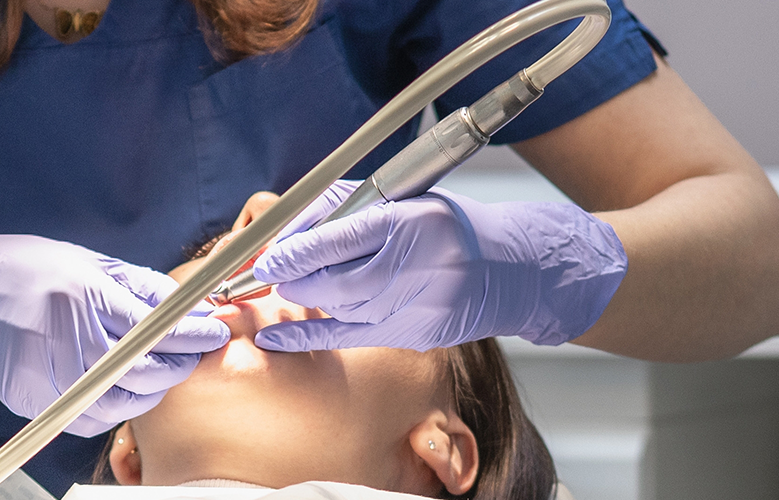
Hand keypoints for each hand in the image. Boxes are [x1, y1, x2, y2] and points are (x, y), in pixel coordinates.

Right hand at [0, 234, 229, 435]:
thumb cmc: (28, 272)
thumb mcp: (88, 264)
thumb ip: (140, 289)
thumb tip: (190, 307)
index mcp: (83, 294)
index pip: (157, 326)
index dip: (194, 335)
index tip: (215, 333)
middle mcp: (67, 337)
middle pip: (147, 370)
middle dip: (179, 365)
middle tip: (191, 353)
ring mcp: (50, 375)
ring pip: (125, 401)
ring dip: (151, 389)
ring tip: (156, 369)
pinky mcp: (38, 401)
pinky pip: (94, 417)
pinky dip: (116, 405)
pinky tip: (120, 385)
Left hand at [251, 184, 626, 351]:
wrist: (512, 268)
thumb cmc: (450, 225)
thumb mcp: (403, 199)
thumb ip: (345, 208)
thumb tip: (287, 226)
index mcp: (414, 221)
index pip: (343, 237)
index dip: (298, 251)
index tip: (266, 256)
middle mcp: (420, 264)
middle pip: (339, 281)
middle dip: (296, 280)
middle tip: (266, 275)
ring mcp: (421, 304)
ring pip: (344, 310)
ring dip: (305, 303)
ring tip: (282, 293)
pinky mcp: (417, 333)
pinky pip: (352, 338)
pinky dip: (309, 338)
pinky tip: (277, 337)